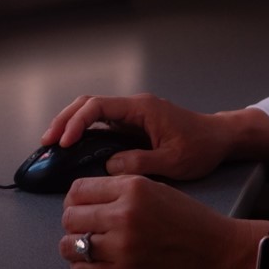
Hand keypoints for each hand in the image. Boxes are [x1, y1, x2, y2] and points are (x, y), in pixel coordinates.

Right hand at [41, 93, 268, 181]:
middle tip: (47, 142)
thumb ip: (139, 163)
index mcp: (141, 108)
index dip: (77, 123)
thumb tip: (109, 165)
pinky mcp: (133, 124)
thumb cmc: (201, 148)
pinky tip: (73, 146)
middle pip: (89, 104)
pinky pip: (102, 123)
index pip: (99, 107)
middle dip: (65, 119)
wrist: (221, 139)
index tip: (64, 142)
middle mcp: (133, 106)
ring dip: (71, 123)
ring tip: (53, 144)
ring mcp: (132, 114)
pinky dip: (84, 131)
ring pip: (92, 111)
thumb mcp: (173, 162)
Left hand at [59, 175, 268, 268]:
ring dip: (73, 247)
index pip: (78, 189)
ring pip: (70, 245)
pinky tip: (93, 266)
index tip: (80, 206)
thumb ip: (122, 189)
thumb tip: (88, 197)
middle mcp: (122, 214)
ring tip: (85, 248)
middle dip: (73, 223)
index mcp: (131, 188)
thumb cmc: (191, 218)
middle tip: (84, 228)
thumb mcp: (156, 187)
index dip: (75, 199)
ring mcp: (122, 246)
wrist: (219, 251)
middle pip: (70, 217)